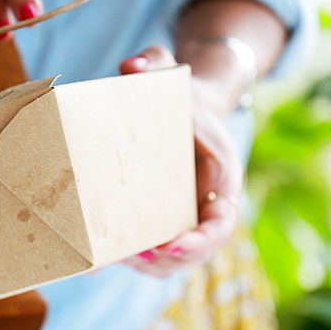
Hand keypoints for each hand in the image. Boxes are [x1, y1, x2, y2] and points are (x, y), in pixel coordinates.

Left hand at [119, 47, 243, 277]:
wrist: (189, 110)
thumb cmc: (182, 95)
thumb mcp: (171, 74)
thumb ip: (154, 64)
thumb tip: (132, 65)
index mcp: (222, 174)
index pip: (223, 219)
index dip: (202, 239)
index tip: (174, 244)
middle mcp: (212, 203)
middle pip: (201, 250)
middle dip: (170, 260)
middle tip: (136, 257)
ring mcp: (193, 217)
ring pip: (180, 259)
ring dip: (151, 266)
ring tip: (117, 261)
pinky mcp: (172, 224)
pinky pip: (161, 253)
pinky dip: (139, 261)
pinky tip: (107, 260)